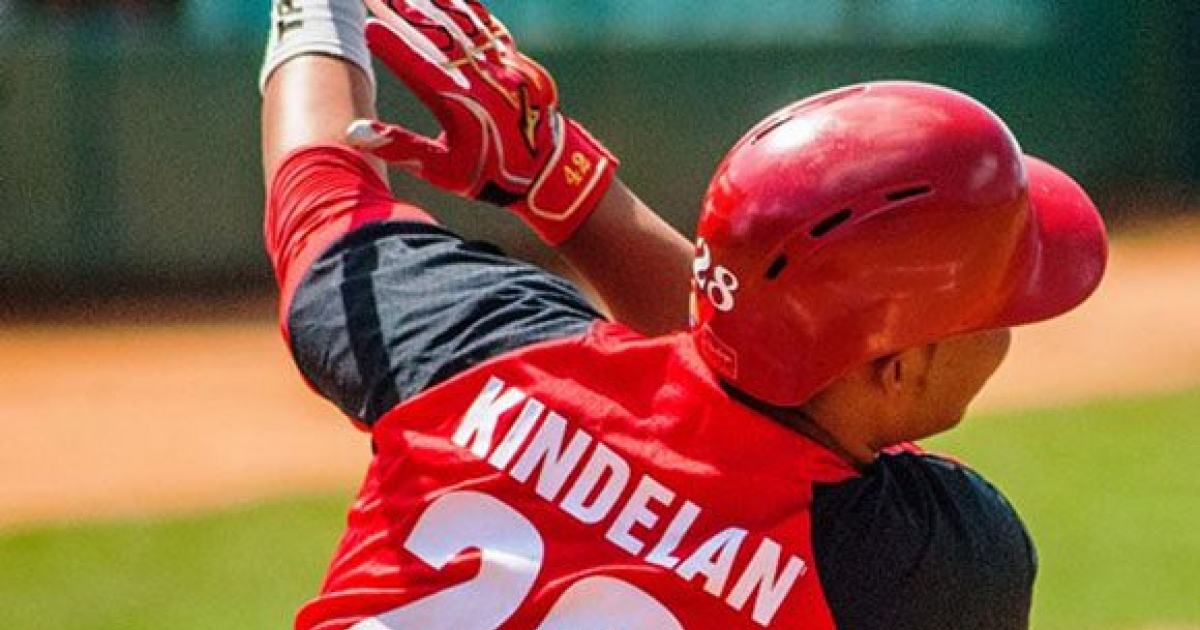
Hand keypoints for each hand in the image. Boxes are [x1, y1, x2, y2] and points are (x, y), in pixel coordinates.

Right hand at [347, 0, 617, 244]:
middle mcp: (485, 81)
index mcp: (464, 108)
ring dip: (429, 2)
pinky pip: (484, 25)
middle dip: (402, 11)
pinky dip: (463, 7)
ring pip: (461, 23)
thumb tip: (353, 134)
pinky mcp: (512, 58)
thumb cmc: (490, 174)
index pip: (423, 71)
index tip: (369, 27)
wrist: (551, 168)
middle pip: (438, 37)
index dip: (395, 49)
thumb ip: (402, 149)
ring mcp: (502, 66)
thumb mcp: (445, 171)